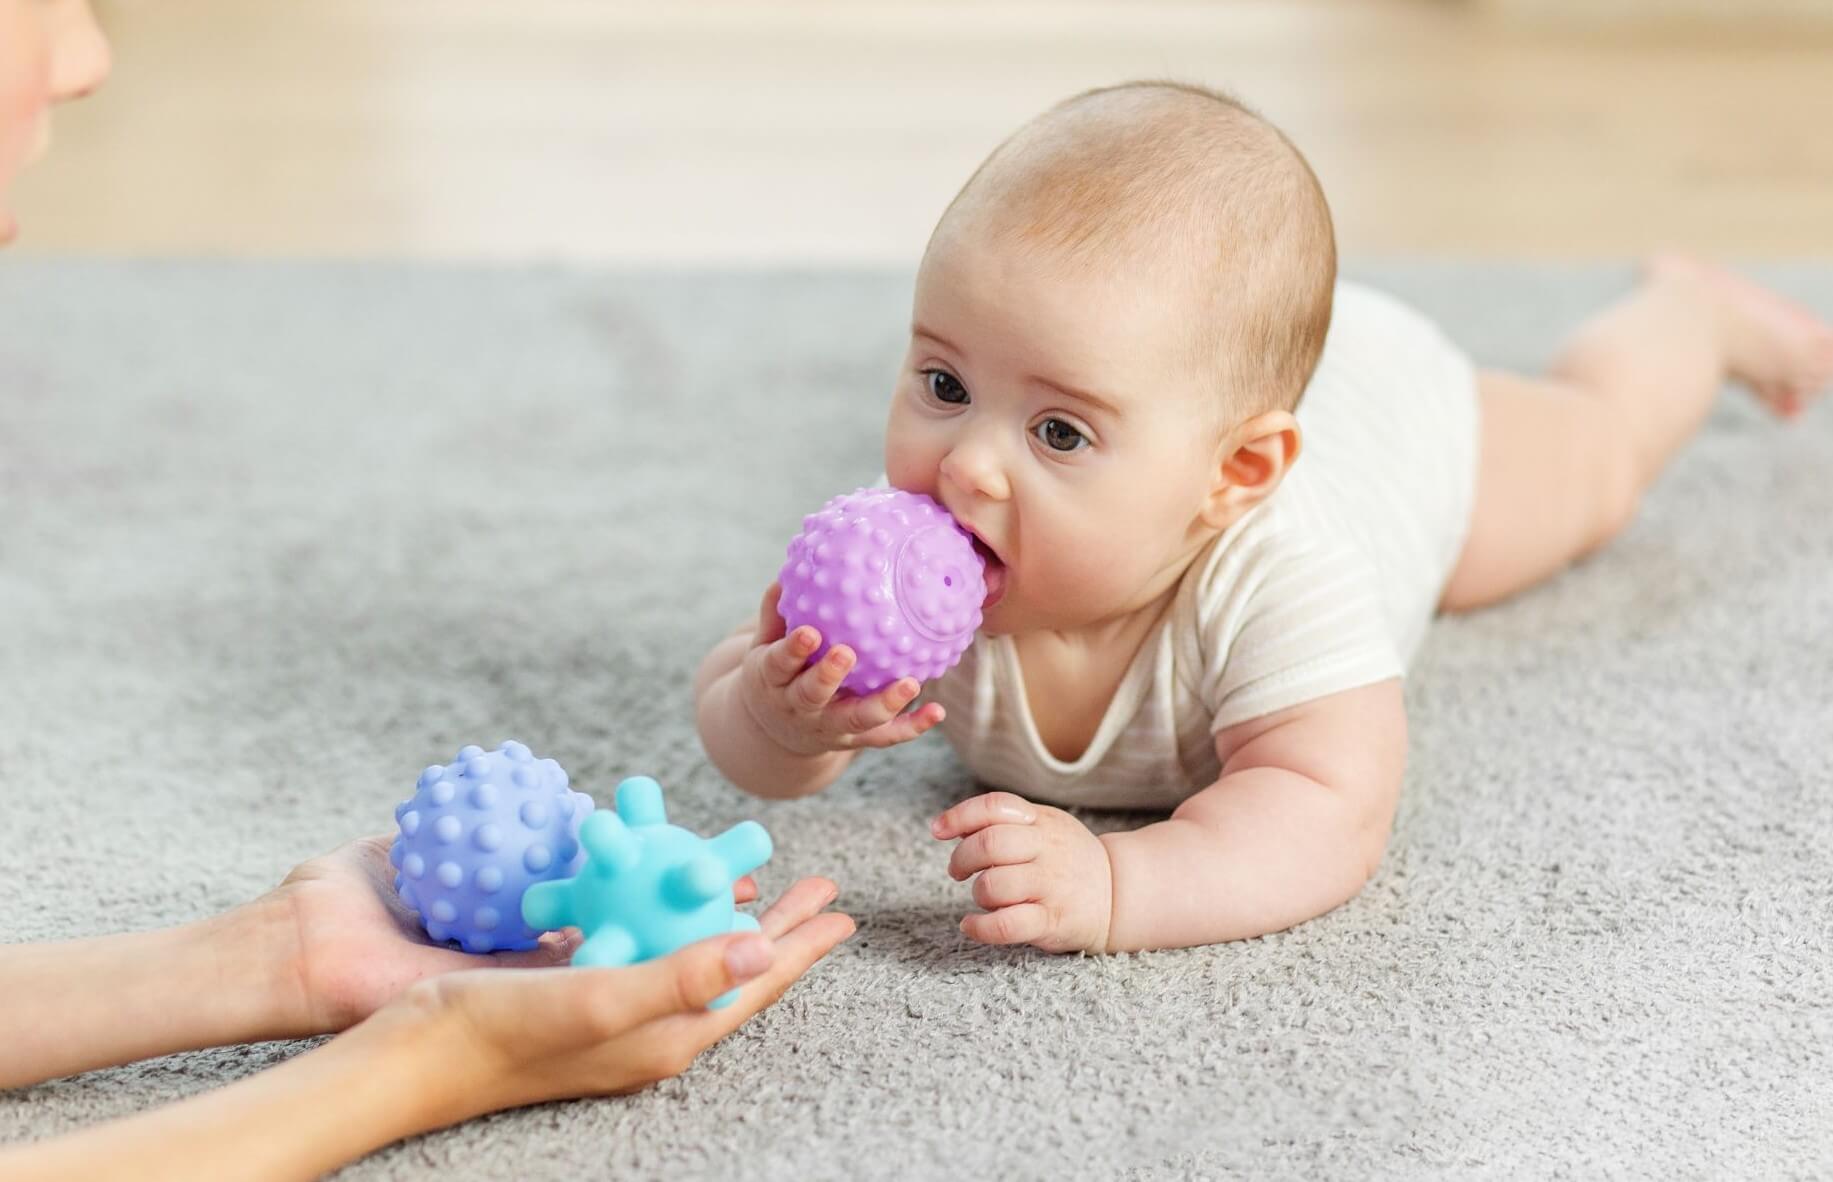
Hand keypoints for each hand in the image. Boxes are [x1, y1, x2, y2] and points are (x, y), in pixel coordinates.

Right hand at [390, 876, 854, 1119]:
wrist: (409, 1057)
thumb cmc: (499, 1032)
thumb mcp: (599, 999)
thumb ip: (680, 977)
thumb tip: (761, 949)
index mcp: (668, 1033)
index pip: (754, 985)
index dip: (802, 948)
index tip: (846, 913)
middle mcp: (651, 1026)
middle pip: (734, 966)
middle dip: (780, 927)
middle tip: (821, 886)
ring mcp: (616, 1010)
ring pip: (692, 952)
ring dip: (729, 915)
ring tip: (759, 881)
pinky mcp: (580, 991)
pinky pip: (645, 942)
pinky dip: (668, 911)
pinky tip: (660, 886)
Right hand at [737, 581, 944, 756]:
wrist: (778, 731)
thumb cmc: (777, 672)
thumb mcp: (764, 647)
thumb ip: (775, 613)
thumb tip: (791, 568)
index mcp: (773, 681)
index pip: (779, 665)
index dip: (792, 650)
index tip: (808, 632)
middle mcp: (800, 708)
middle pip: (813, 695)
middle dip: (828, 676)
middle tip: (847, 653)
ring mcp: (829, 727)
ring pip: (856, 720)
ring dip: (883, 704)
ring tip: (910, 684)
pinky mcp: (855, 740)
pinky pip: (885, 735)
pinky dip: (912, 726)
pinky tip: (937, 711)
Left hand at [932, 791, 1114, 953]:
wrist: (1119, 894)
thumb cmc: (1067, 859)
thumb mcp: (1043, 827)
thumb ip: (1001, 823)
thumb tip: (948, 826)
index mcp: (1041, 821)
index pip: (995, 806)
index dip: (959, 816)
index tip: (938, 831)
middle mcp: (1047, 849)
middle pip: (990, 845)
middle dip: (961, 859)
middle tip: (958, 871)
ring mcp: (1051, 886)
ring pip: (994, 885)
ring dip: (977, 893)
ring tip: (983, 897)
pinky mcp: (1052, 921)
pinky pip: (1006, 925)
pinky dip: (979, 927)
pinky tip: (971, 925)